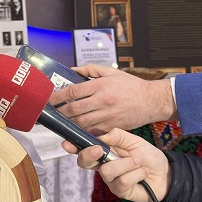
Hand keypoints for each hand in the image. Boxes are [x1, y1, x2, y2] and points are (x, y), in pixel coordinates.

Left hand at [49, 64, 176, 132]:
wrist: (152, 101)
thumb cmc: (131, 86)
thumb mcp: (111, 72)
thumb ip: (90, 69)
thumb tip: (72, 69)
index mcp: (101, 86)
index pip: (73, 91)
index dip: (57, 96)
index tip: (49, 99)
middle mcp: (102, 101)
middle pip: (73, 109)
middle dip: (60, 112)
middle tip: (51, 112)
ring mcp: (107, 116)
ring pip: (81, 123)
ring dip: (68, 123)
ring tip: (60, 121)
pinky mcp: (112, 127)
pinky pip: (92, 131)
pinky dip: (82, 131)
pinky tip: (75, 130)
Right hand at [61, 128, 170, 201]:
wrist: (165, 173)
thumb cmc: (148, 156)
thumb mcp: (134, 140)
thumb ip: (118, 136)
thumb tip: (102, 137)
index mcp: (104, 151)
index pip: (84, 148)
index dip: (73, 146)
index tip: (67, 144)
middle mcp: (103, 165)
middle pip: (84, 162)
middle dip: (89, 155)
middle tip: (100, 150)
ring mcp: (110, 179)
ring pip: (106, 171)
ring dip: (126, 164)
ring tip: (138, 162)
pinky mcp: (119, 190)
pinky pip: (121, 181)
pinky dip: (135, 174)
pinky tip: (142, 172)